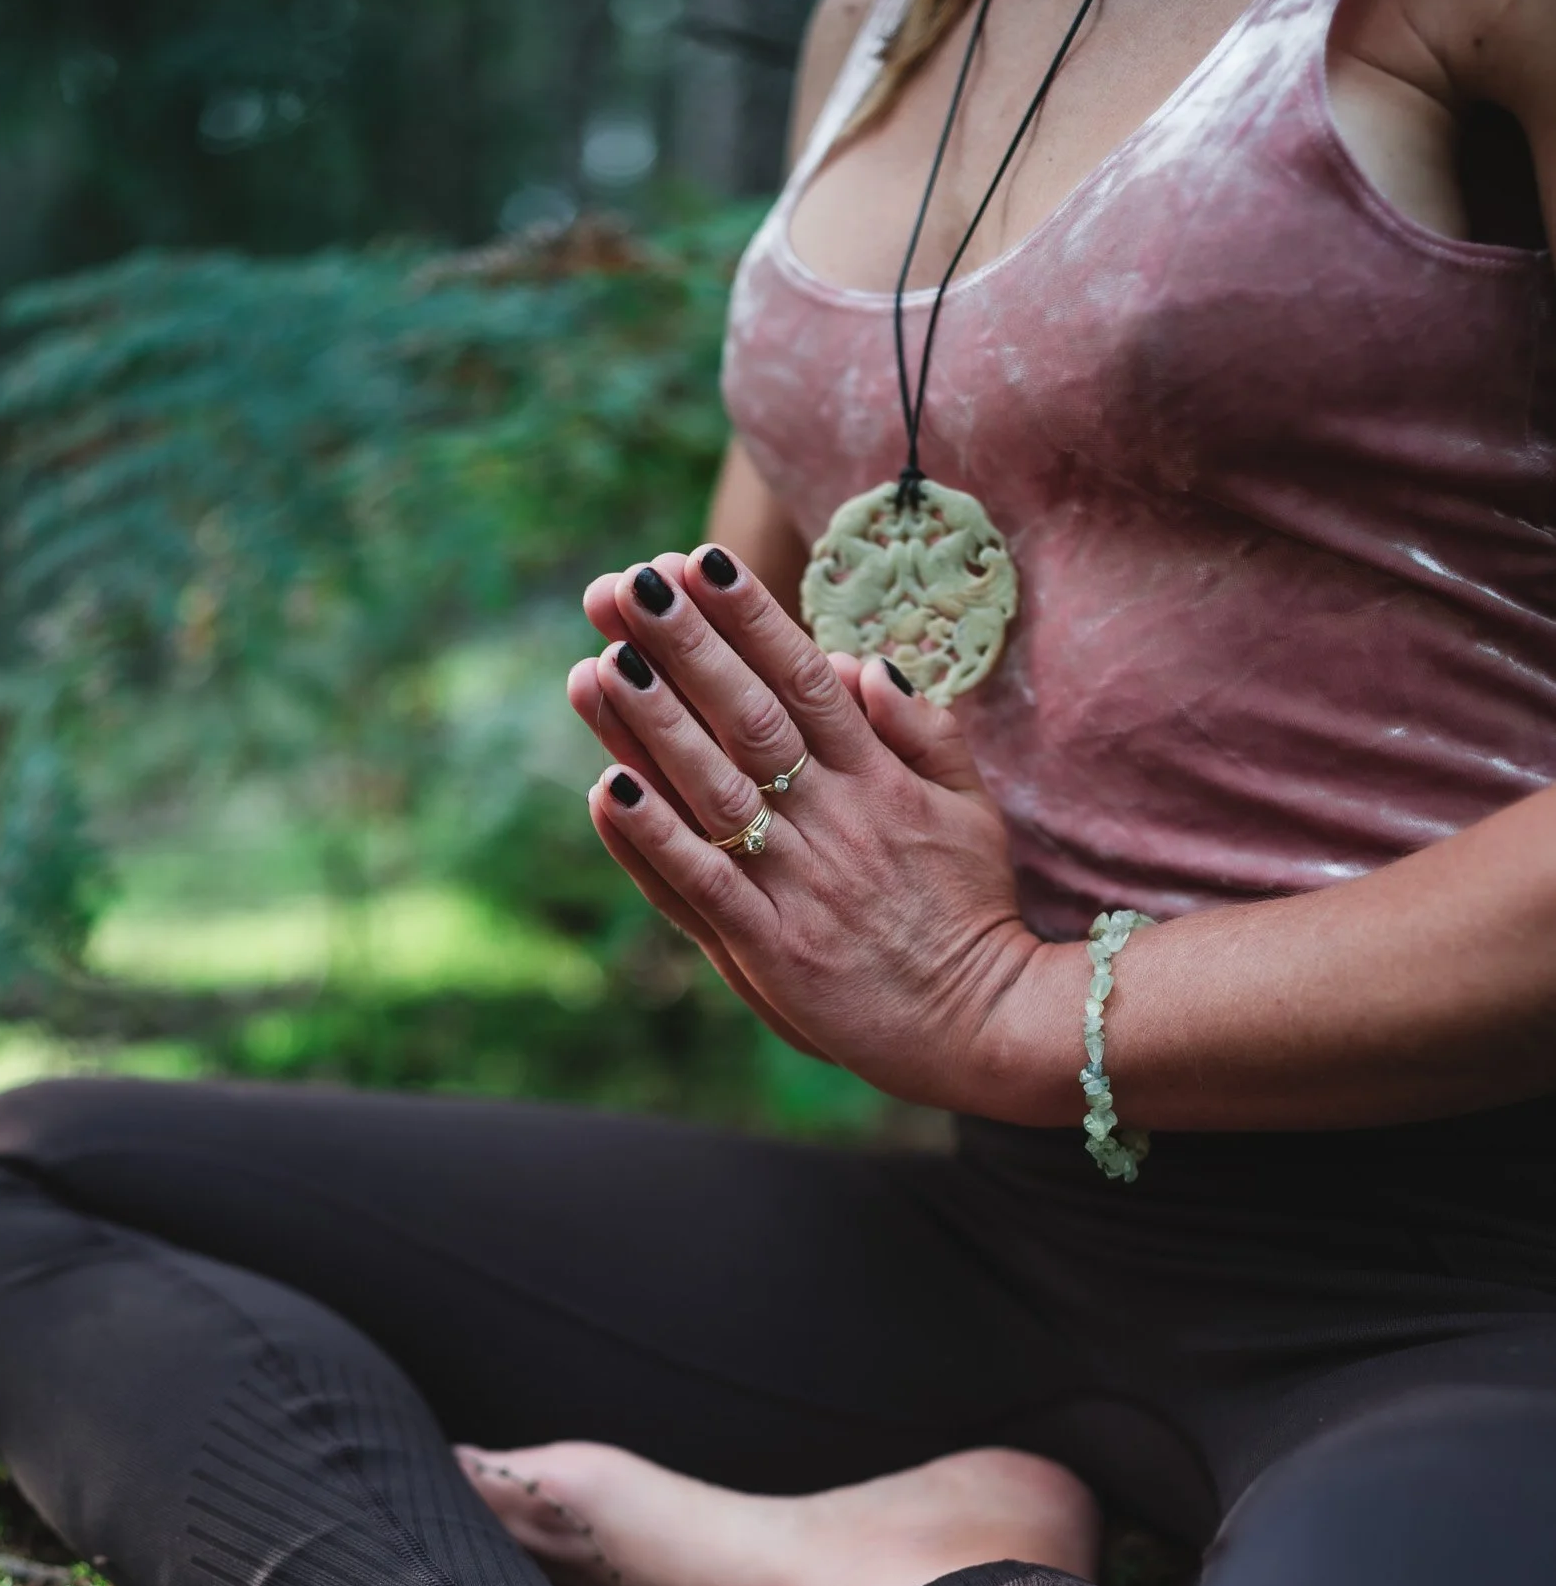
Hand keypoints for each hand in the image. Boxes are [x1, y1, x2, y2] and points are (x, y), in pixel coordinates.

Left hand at [566, 546, 1042, 1111]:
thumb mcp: (968, 809)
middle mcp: (838, 822)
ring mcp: (803, 886)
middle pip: (751, 718)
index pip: (807, 679)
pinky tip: (611, 787)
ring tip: (600, 664)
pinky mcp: (775, 952)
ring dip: (656, 726)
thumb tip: (860, 662)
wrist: (986, 1026)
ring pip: (717, 791)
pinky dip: (657, 838)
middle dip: (687, 647)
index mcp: (881, 781)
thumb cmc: (971, 912)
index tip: (700, 559)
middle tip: (626, 584)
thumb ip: (922, 732)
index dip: (750, 618)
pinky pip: (705, 886)